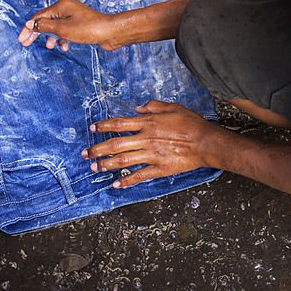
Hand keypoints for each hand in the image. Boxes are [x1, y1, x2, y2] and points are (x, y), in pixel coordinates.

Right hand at [18, 0, 119, 50]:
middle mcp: (66, 9)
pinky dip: (62, 38)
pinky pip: (65, 31)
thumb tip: (30, 23)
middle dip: (37, 33)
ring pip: (55, 27)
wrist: (110, 32)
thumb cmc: (89, 29)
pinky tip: (65, 46)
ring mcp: (73, 16)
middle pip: (45, 21)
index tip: (21, 39)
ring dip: (51, 37)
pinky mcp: (79, 24)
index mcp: (60, 6)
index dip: (28, 28)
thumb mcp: (63, 29)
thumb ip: (45, 26)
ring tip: (50, 46)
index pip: (38, 16)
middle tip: (27, 43)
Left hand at [82, 100, 219, 187]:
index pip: (120, 123)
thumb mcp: (172, 107)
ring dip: (106, 164)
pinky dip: (126, 181)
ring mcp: (152, 155)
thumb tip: (138, 107)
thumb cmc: (190, 123)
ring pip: (123, 161)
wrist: (205, 142)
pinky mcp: (160, 168)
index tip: (93, 128)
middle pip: (116, 144)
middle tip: (85, 153)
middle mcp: (146, 138)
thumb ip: (153, 106)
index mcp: (148, 122)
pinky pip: (139, 176)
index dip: (104, 126)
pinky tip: (115, 184)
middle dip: (98, 149)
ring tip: (94, 167)